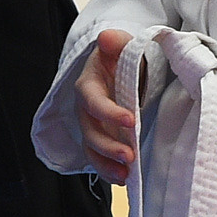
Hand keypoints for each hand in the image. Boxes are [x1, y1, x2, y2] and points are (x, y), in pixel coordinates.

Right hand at [75, 28, 137, 181]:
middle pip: (90, 131)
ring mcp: (93, 126)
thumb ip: (116, 41)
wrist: (122, 69)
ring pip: (92, 149)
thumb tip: (107, 38)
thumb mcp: (121, 44)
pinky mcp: (102, 139)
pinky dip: (109, 171)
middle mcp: (86, 109)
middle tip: (129, 156)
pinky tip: (124, 178)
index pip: (93, 101)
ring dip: (106, 164)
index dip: (109, 112)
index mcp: (88, 85)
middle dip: (108, 146)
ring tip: (125, 174)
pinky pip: (99, 159)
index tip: (130, 120)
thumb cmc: (120, 57)